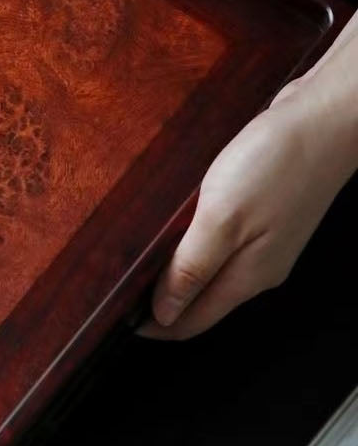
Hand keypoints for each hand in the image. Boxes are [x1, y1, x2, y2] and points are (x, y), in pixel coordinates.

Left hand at [139, 77, 356, 339]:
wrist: (326, 120)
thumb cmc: (276, 164)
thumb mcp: (221, 219)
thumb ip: (192, 267)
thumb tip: (164, 314)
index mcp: (246, 276)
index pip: (192, 321)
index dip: (154, 325)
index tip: (118, 318)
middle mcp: (259, 267)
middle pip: (203, 302)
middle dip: (162, 305)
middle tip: (120, 292)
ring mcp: (266, 241)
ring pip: (213, 273)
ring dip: (178, 275)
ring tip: (139, 266)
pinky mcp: (266, 214)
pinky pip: (223, 244)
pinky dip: (195, 247)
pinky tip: (177, 231)